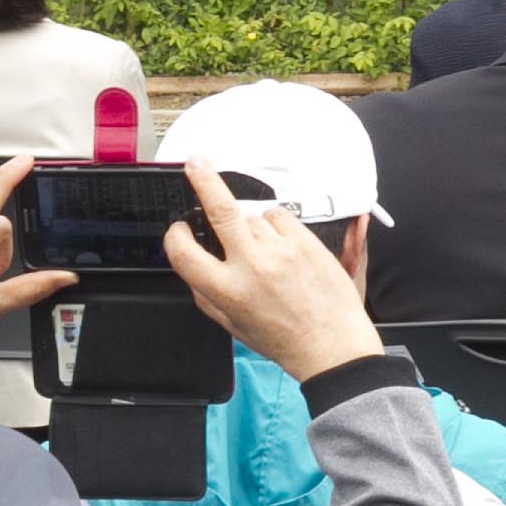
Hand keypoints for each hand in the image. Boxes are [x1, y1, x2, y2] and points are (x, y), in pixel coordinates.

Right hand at [165, 160, 383, 380]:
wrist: (330, 342)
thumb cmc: (282, 338)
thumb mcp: (231, 324)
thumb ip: (205, 294)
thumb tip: (190, 265)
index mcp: (226, 290)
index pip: (183, 252)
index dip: (175, 236)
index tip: (178, 229)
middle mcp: (252, 266)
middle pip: (221, 210)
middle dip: (204, 180)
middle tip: (196, 162)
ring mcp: (281, 250)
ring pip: (254, 216)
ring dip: (250, 225)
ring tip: (265, 253)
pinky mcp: (306, 241)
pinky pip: (281, 216)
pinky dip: (275, 225)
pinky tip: (282, 246)